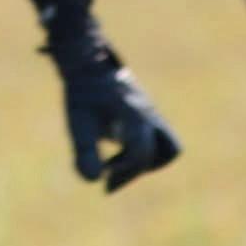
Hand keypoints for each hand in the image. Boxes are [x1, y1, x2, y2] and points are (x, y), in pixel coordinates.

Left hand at [44, 17, 180, 194]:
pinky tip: (116, 144)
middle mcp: (149, 115)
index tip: (104, 183)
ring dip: (147, 158)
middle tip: (113, 174)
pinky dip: (142, 146)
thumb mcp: (78, 124)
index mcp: (135, 119)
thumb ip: (85, 153)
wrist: (86, 62)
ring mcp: (151, 110)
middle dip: (141, 168)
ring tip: (119, 162)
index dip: (124, 173)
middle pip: (167, 152)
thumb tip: (94, 180)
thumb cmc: (81, 94)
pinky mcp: (146, 108)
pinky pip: (156, 133)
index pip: (141, 155)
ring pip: (167, 142)